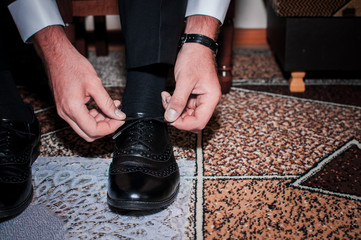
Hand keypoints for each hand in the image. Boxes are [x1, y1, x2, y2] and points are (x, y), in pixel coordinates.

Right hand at [32, 26, 124, 141]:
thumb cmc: (72, 65)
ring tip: (112, 108)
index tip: (120, 120)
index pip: (93, 130)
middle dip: (105, 127)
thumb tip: (118, 115)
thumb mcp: (94, 84)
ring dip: (100, 121)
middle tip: (116, 116)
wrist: (57, 56)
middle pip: (88, 134)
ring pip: (85, 127)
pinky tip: (103, 106)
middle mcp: (66, 113)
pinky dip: (94, 115)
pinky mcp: (66, 107)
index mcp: (72, 109)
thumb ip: (107, 102)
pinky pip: (81, 119)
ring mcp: (64, 111)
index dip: (110, 128)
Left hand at [162, 43, 220, 132]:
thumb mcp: (184, 81)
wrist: (195, 46)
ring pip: (186, 115)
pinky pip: (184, 106)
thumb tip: (170, 117)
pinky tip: (168, 95)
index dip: (183, 124)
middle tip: (167, 106)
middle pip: (193, 120)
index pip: (199, 122)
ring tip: (167, 98)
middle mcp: (208, 101)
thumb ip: (177, 101)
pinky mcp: (194, 96)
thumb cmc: (195, 58)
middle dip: (177, 116)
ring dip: (174, 109)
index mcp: (211, 98)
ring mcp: (201, 99)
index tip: (170, 119)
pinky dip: (174, 103)